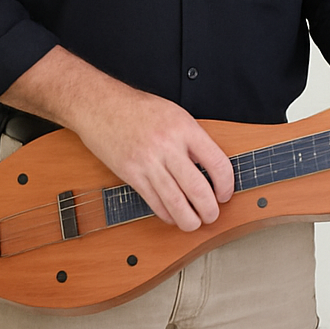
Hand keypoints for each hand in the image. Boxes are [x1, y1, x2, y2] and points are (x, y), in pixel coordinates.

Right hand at [77, 91, 234, 231]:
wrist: (102, 105)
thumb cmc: (141, 109)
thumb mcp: (177, 115)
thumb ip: (194, 140)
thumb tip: (212, 167)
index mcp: (186, 130)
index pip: (217, 163)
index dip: (227, 184)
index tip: (226, 192)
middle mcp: (168, 147)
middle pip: (197, 188)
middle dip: (209, 208)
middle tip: (213, 214)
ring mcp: (148, 163)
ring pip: (174, 201)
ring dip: (188, 219)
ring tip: (195, 223)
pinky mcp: (130, 174)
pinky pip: (153, 201)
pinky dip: (166, 214)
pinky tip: (173, 216)